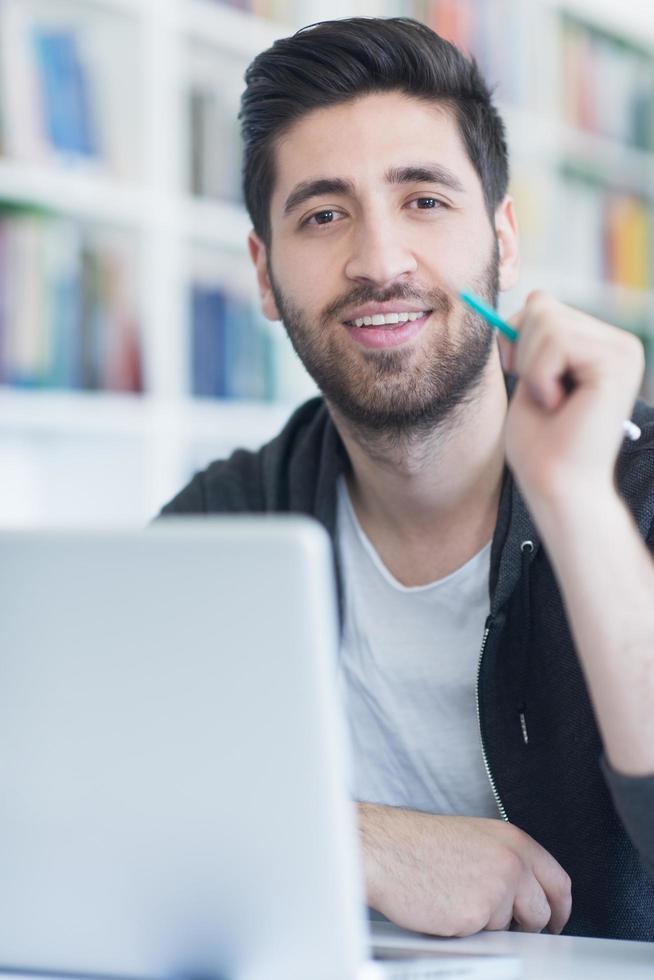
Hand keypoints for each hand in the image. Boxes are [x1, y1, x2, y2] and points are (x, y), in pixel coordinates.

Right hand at [358, 804, 571, 936]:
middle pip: (544, 911)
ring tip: (460, 901)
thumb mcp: (475, 838)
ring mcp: (497, 890)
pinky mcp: (477, 915)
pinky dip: (469, 930)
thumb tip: (529, 890)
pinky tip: (448, 909)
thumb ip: (507, 859)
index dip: (560, 906)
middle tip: (511, 924)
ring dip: (492, 924)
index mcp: (513, 840)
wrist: (385, 850)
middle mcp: (511, 863)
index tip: (556, 919)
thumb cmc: (419, 844)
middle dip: (530, 924)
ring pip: (513, 927)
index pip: (558, 880)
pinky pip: (485, 937)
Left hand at [498, 291, 644, 512]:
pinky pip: (556, 343)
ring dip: (531, 368)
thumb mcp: (530, 375)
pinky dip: (541, 377)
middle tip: (541, 395)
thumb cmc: (540, 443)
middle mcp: (619, 342)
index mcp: (600, 344)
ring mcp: (623, 350)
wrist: (555, 486)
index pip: (542, 304)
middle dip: (522, 353)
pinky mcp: (618, 363)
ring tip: (553, 402)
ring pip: (545, 320)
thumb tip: (536, 295)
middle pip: (542, 306)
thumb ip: (535, 335)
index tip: (525, 379)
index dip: (517, 339)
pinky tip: (560, 405)